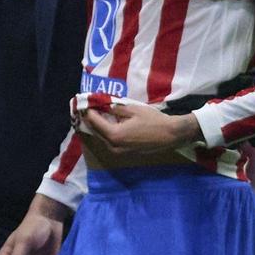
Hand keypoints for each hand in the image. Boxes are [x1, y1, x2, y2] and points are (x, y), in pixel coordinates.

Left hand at [76, 96, 197, 163]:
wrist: (170, 135)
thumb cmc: (153, 121)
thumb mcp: (132, 109)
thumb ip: (113, 108)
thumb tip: (100, 104)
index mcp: (114, 135)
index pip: (94, 121)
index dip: (87, 110)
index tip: (83, 101)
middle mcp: (113, 146)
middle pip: (95, 131)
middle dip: (90, 119)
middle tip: (86, 107)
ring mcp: (118, 152)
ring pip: (102, 137)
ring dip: (97, 126)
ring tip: (94, 113)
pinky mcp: (124, 153)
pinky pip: (109, 141)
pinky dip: (105, 132)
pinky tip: (106, 123)